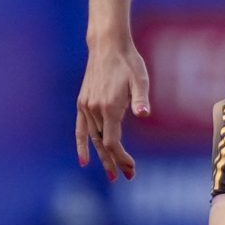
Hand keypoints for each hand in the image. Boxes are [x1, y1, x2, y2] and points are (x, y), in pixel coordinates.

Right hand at [75, 40, 150, 180]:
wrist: (107, 46)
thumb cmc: (129, 63)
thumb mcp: (140, 79)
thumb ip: (141, 99)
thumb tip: (144, 114)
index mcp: (109, 107)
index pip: (112, 142)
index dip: (121, 158)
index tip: (132, 169)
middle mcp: (94, 109)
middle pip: (103, 144)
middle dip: (114, 163)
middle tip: (126, 178)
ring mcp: (86, 107)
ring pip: (92, 139)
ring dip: (102, 157)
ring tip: (112, 174)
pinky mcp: (82, 103)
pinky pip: (80, 128)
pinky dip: (82, 144)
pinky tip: (84, 160)